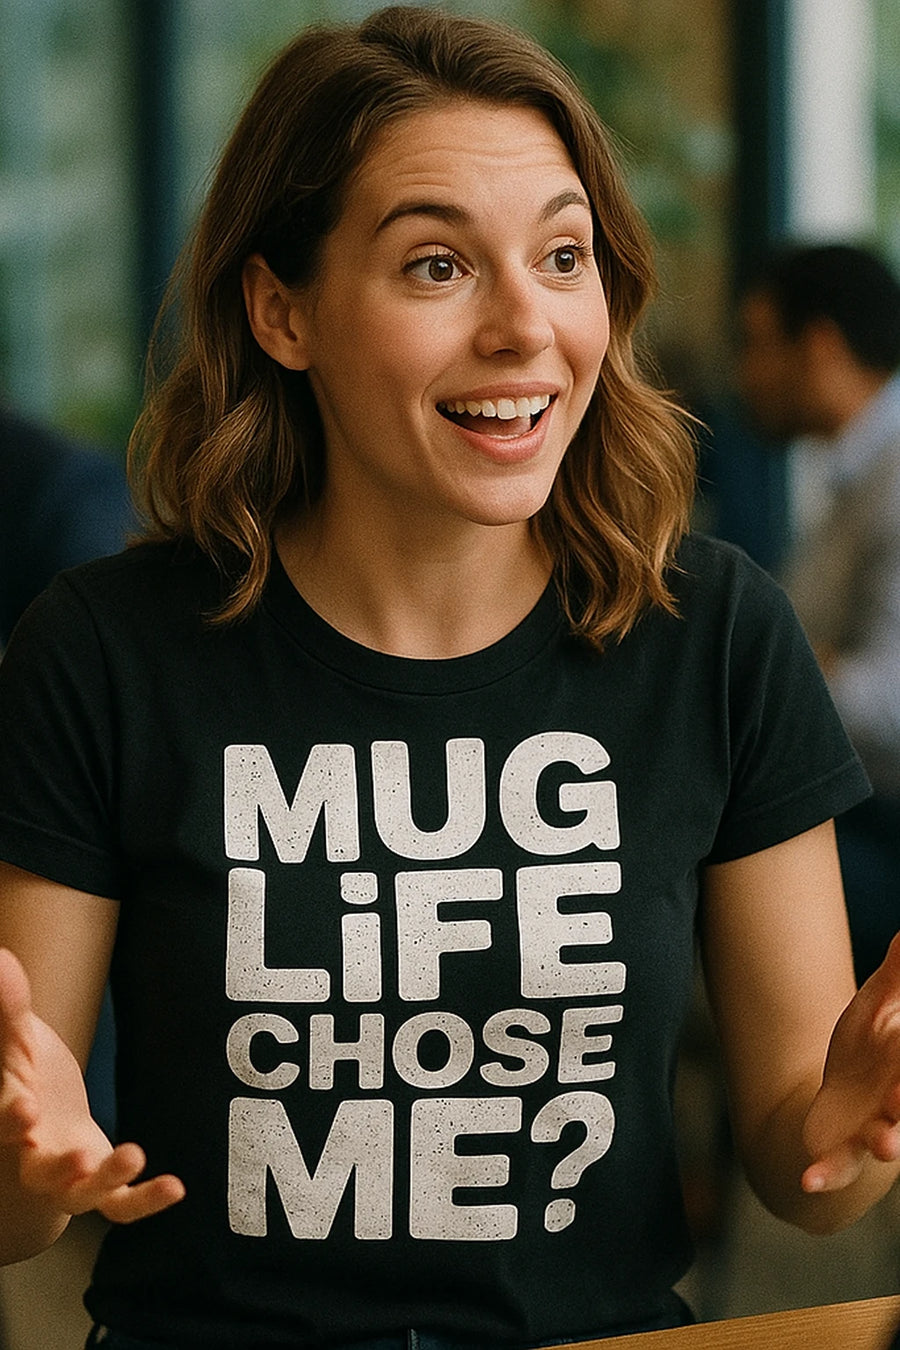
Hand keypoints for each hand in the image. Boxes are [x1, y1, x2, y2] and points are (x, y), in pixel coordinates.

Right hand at [0, 947, 184, 1222]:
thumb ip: (11, 1007)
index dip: (8, 1121)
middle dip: (56, 1170)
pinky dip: (144, 1201)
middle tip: (76, 1159)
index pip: (4, 1123)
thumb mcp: (17, 1037)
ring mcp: (68, 1174)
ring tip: (133, 1154)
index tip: (22, 1109)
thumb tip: (1, 957)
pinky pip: (119, 1203)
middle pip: (38, 1172)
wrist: (37, 1104)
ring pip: (81, 1194)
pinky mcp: (99, 1181)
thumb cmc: (21, 1067)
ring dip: (106, 1180)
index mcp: (10, 1116)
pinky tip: (176, 1188)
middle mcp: (34, 1154)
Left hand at [801, 931, 899, 1192]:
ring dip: (887, 1144)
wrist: (846, 1102)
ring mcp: (874, 1130)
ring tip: (885, 1146)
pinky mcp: (842, 1151)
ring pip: (887, 1142)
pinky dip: (825, 1175)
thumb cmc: (871, 1047)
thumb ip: (898, 973)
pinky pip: (837, 1169)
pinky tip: (807, 1180)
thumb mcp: (880, 1004)